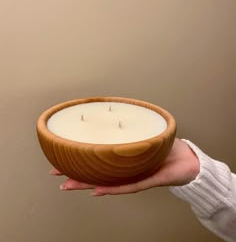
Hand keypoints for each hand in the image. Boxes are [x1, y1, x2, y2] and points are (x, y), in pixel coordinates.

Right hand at [50, 138, 199, 195]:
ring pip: (108, 182)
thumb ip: (133, 126)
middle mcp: (126, 170)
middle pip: (98, 173)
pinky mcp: (148, 180)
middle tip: (58, 174)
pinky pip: (129, 185)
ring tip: (70, 184)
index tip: (63, 159)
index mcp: (124, 159)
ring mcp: (135, 176)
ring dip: (88, 183)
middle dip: (77, 174)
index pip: (99, 160)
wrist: (188, 161)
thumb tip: (116, 114)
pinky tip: (98, 189)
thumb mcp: (147, 131)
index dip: (81, 160)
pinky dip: (114, 188)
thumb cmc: (167, 148)